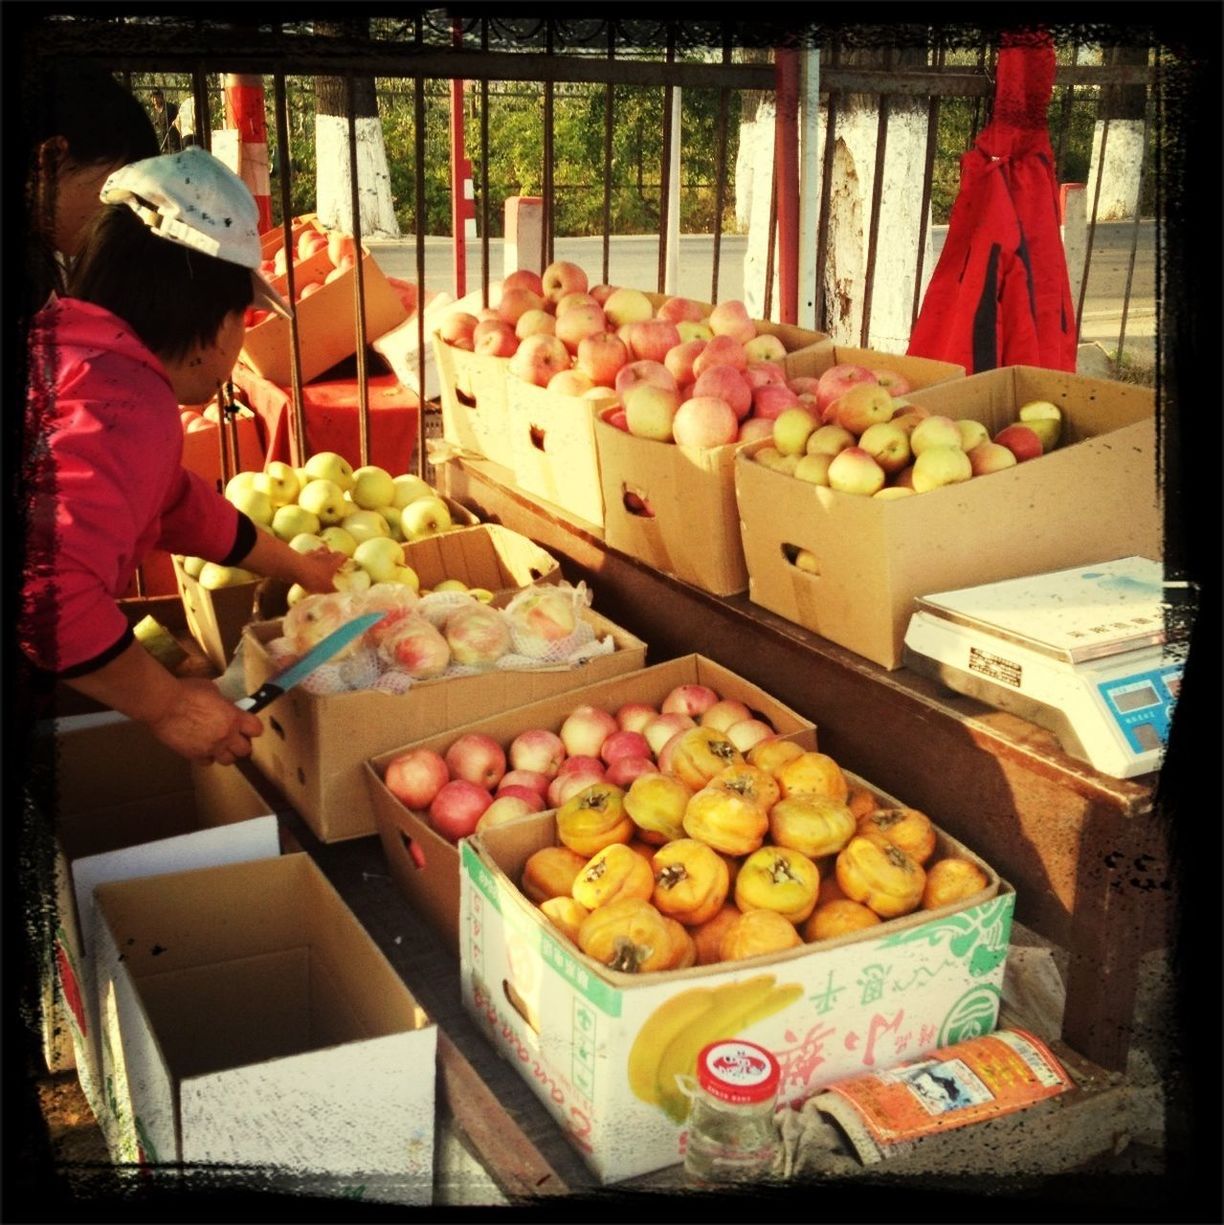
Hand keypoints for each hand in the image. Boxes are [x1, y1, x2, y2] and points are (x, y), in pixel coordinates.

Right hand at [146, 677, 263, 765]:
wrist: (163, 703)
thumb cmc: (186, 692)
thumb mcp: (213, 690)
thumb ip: (224, 703)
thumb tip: (225, 706)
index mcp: (234, 717)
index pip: (256, 729)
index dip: (253, 728)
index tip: (249, 726)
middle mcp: (226, 735)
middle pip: (245, 750)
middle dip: (241, 744)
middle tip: (235, 737)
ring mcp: (211, 747)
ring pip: (228, 760)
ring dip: (226, 753)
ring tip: (220, 745)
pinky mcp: (194, 755)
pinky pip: (207, 761)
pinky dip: (206, 757)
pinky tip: (202, 748)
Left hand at [296, 546, 349, 593]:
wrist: (296, 569)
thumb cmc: (314, 579)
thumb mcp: (326, 589)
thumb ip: (335, 592)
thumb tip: (342, 596)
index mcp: (333, 562)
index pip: (342, 556)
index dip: (344, 559)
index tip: (345, 562)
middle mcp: (324, 555)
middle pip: (332, 551)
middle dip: (334, 554)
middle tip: (334, 561)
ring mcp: (313, 554)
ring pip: (320, 549)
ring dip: (322, 553)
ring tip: (322, 559)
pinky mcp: (302, 555)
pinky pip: (308, 553)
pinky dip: (310, 556)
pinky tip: (309, 561)